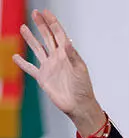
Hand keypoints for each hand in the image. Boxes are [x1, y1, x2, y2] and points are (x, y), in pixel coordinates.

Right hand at [12, 9, 104, 135]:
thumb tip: (65, 41)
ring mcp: (50, 67)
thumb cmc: (83, 88)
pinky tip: (16, 57)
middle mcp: (58, 58)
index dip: (52, 23)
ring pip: (38, 49)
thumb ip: (72, 55)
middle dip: (42, 25)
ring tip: (24, 27)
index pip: (59, 35)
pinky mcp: (43, 78)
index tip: (46, 12)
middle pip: (48, 38)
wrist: (79, 105)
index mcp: (67, 54)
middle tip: (35, 13)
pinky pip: (30, 68)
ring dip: (31, 39)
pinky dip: (22, 63)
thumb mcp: (79, 70)